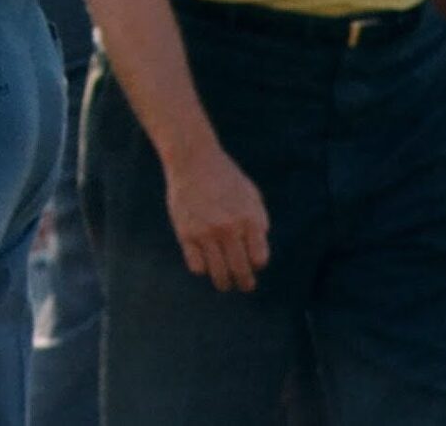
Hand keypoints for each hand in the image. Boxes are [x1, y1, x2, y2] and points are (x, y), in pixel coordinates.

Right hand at [162, 141, 271, 290]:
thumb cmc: (226, 178)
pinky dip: (202, 268)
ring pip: (218, 273)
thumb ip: (258, 224)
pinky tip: (204, 263)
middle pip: (241, 271)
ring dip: (223, 283)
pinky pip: (196, 265)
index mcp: (250, 220)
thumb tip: (258, 253)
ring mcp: (206, 232)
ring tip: (224, 284)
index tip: (252, 263)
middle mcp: (229, 229)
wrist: (193, 160)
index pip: (259, 259)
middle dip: (244, 283)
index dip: (257, 264)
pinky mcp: (186, 233)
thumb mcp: (252, 197)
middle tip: (244, 286)